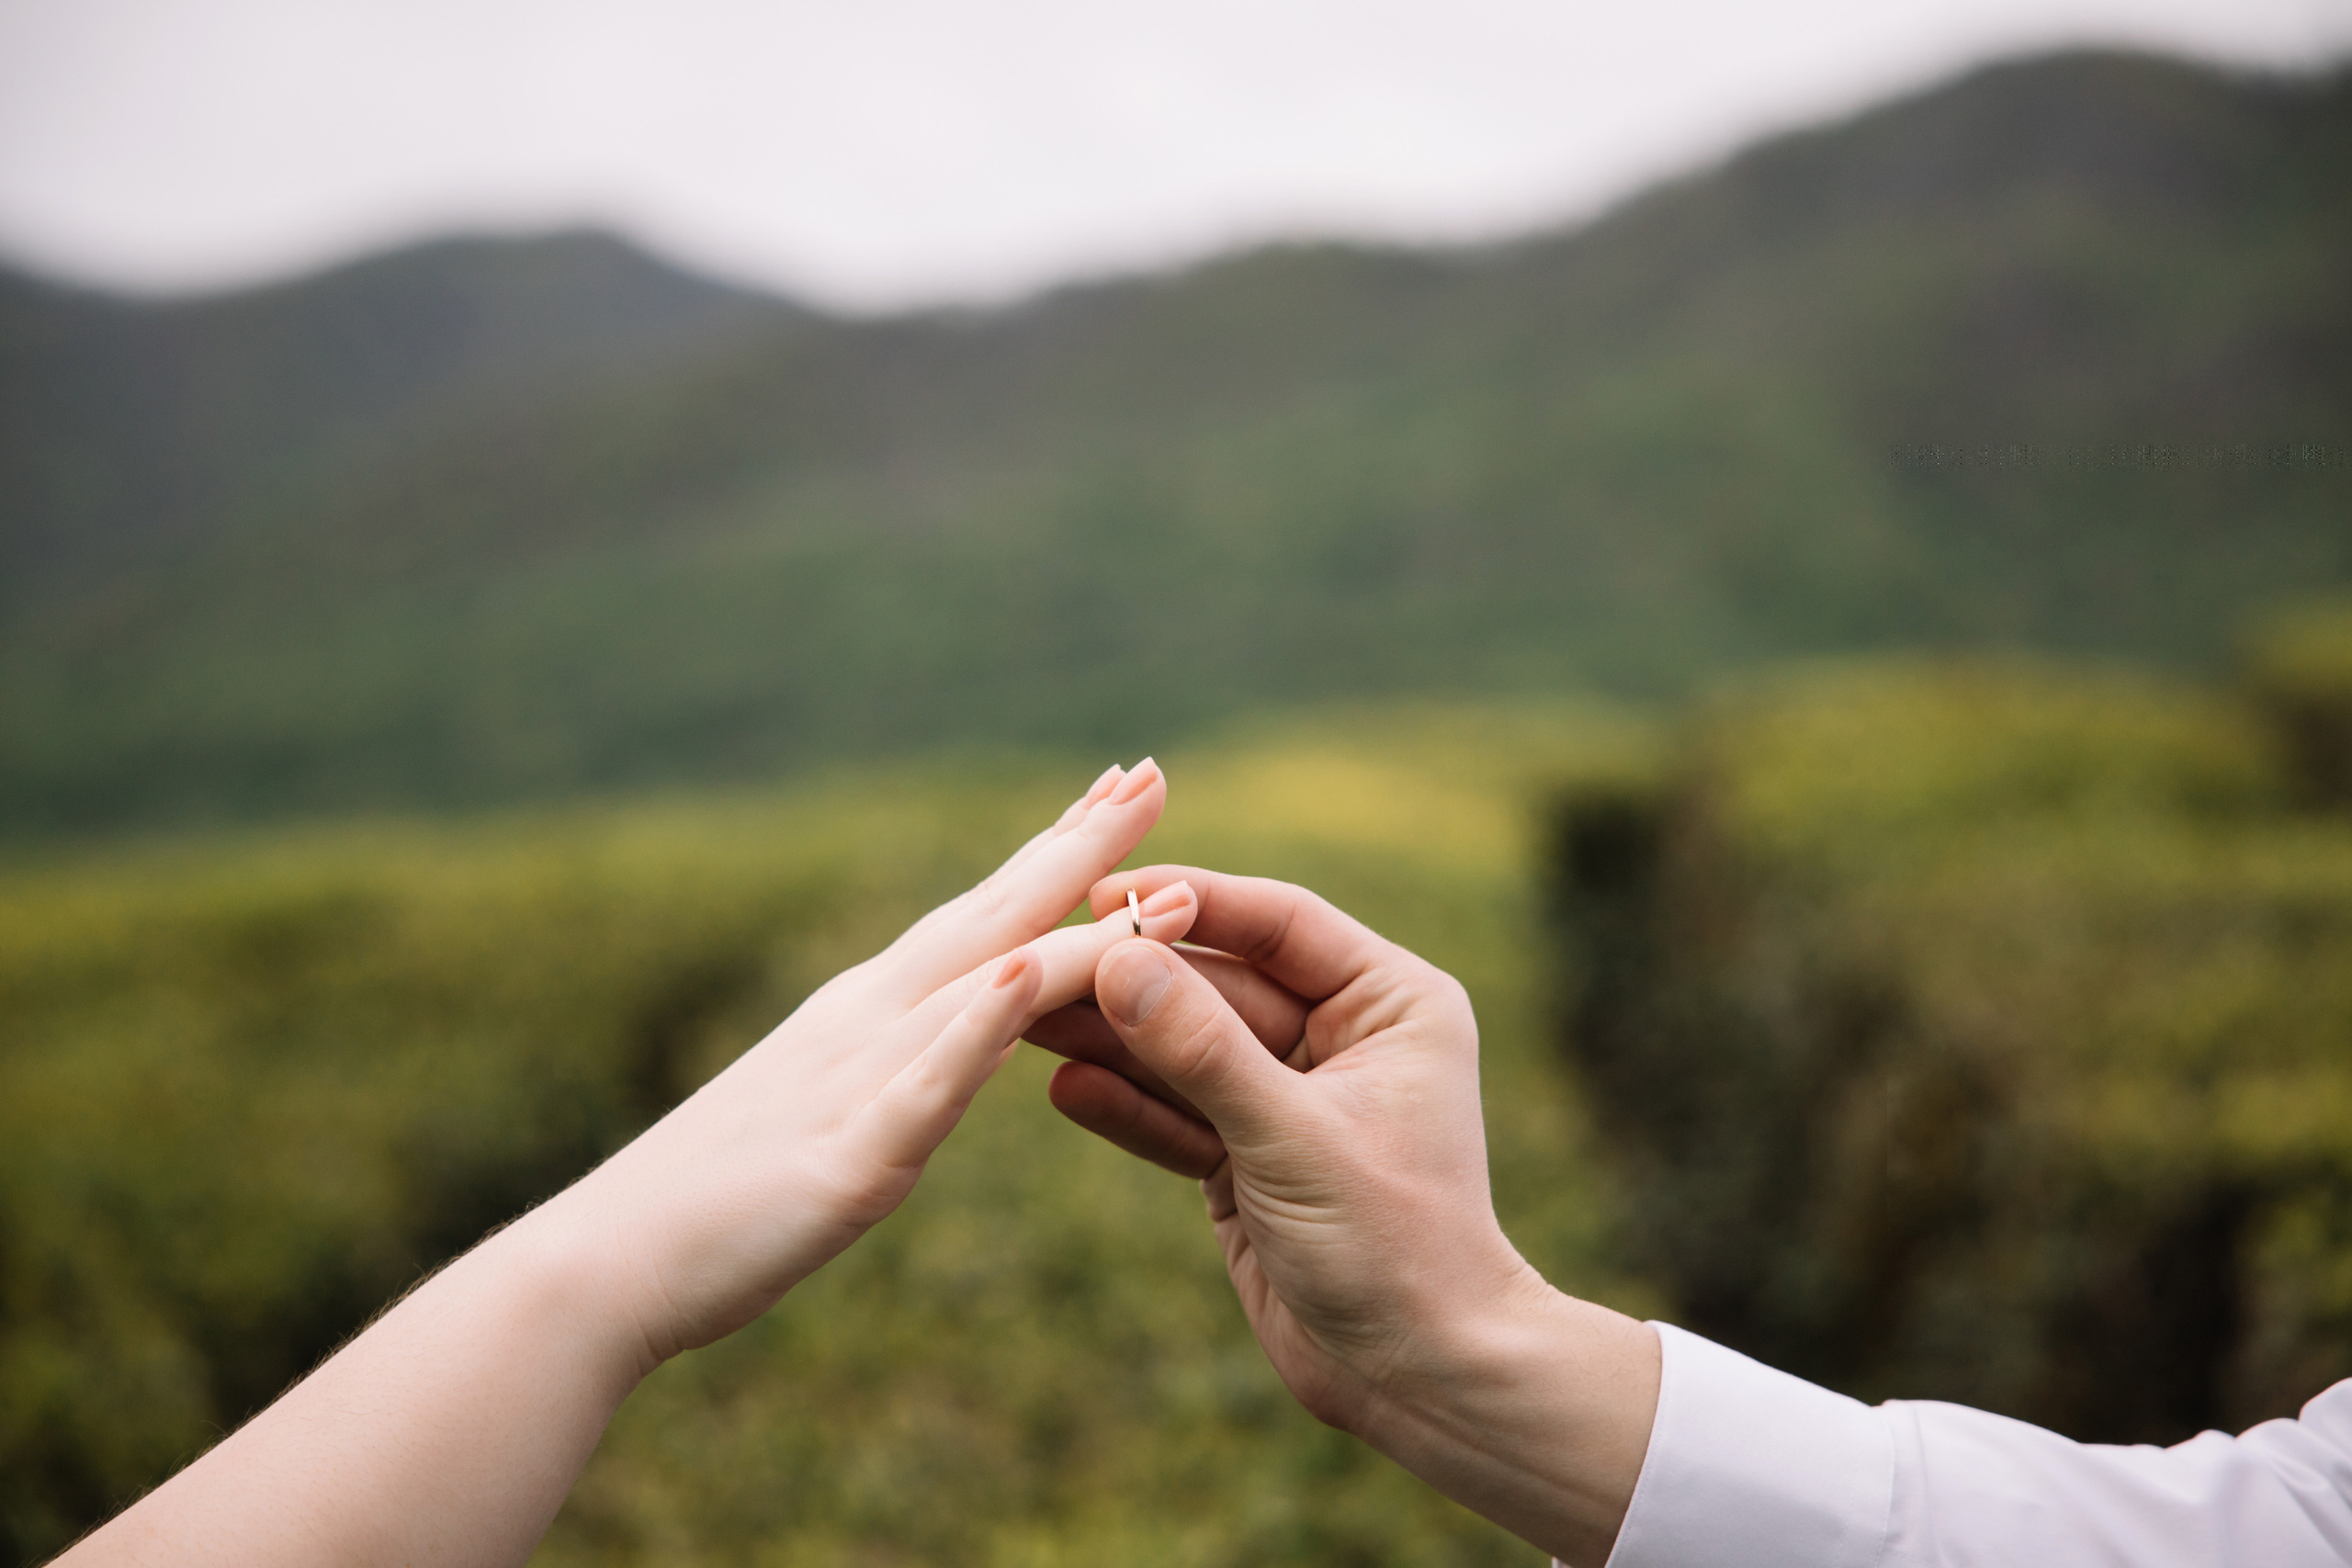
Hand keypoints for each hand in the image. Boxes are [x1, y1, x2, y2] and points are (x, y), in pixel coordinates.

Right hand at [555, 760, 1201, 1364]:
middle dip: (1080, 845)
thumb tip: (979, 1032)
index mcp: (867, 1013)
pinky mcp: (849, 1156)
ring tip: (1147, 876)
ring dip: (1072, 929)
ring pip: (980, 985)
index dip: (1055, 850)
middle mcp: (866, 1020)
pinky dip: (977, 1027)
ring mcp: (857, 1079)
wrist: (603, 1264)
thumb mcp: (835, 1114)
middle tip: (1153, 771)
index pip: (982, 915)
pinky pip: (926, 1085)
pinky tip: (1025, 978)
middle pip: (993, 916)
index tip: (1122, 786)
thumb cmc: (716, 1201)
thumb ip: (907, 1066)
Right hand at [1030, 868, 1659, 1567]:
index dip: (1191, 901)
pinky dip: (1127, 1106)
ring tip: (1022, 1018)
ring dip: (1113, 1039)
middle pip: (1219, 984)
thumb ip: (1201, 1050)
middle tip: (1038, 961)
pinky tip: (1062, 1086)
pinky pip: (1178, 1114)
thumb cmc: (1393, 1248)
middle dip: (1132, 978)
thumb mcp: (1292, 1138)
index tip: (1104, 891)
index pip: (1278, 923)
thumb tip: (1117, 960)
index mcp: (1390, 1002)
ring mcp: (1291, 1098)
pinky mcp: (1250, 1158)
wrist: (1419, 1379)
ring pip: (1187, 1050)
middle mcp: (1344, 1037)